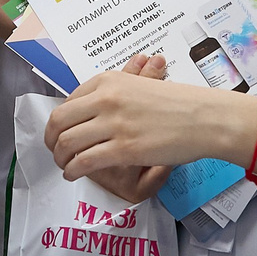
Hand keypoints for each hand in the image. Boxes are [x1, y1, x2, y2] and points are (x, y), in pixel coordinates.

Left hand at [45, 70, 238, 185]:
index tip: (61, 132)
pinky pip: (84, 162)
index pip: (68, 102)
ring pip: (67, 142)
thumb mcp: (140, 85)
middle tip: (55, 151)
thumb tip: (90, 107)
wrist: (205, 118)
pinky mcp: (124, 149)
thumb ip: (114, 94)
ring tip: (65, 166)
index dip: (59, 122)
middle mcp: (106, 99)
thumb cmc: (178, 103)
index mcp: (108, 81)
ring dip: (60, 158)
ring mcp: (114, 124)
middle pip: (59, 121)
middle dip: (51, 140)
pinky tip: (74, 175)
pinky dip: (72, 171)